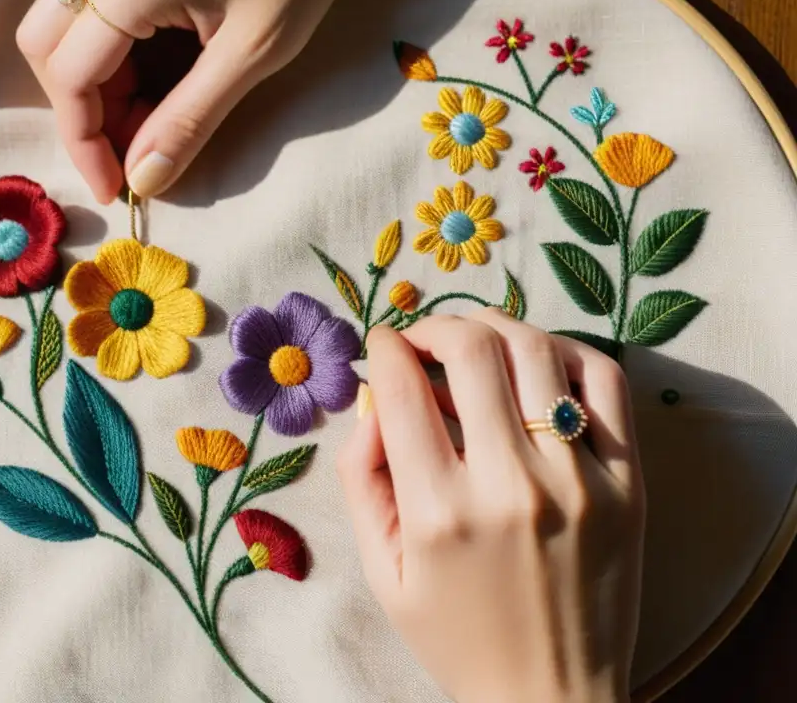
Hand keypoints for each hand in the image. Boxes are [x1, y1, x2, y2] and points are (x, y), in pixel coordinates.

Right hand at [16, 0, 368, 202]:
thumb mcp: (256, 48)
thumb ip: (192, 119)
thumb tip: (146, 180)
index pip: (69, 80)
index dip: (84, 146)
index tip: (115, 190)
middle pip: (46, 48)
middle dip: (82, 111)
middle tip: (134, 149)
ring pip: (61, 22)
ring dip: (94, 80)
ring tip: (152, 116)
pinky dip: (108, 46)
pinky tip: (156, 71)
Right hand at [337, 310, 644, 702]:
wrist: (551, 696)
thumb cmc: (456, 637)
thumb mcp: (383, 571)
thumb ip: (362, 479)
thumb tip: (374, 396)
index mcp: (440, 513)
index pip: (404, 388)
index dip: (386, 347)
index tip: (384, 344)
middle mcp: (511, 486)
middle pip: (471, 350)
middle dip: (436, 325)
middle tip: (424, 337)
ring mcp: (579, 480)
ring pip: (535, 350)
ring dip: (494, 326)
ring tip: (474, 340)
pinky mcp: (629, 484)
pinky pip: (605, 381)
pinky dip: (565, 349)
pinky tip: (538, 359)